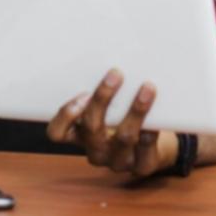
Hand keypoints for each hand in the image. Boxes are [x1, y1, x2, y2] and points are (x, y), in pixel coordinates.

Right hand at [44, 69, 173, 176]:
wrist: (156, 147)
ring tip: (147, 88)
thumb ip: (104, 91)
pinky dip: (151, 130)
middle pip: (92, 129)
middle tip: (116, 74)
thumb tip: (111, 48)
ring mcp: (118, 161)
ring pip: (124, 137)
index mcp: (81, 136)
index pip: (58, 133)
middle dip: (103, 100)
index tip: (82, 93)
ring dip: (135, 110)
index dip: (65, 116)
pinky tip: (157, 115)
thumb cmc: (126, 119)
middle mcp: (96, 150)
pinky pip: (146, 149)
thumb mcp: (110, 108)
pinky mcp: (142, 167)